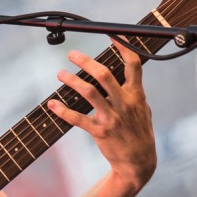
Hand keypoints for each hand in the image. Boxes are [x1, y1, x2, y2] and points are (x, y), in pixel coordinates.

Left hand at [47, 40, 156, 190]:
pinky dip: (63, 111)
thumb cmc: (140, 133)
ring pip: (88, 93)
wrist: (139, 162)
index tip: (111, 34)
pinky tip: (52, 104)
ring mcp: (112, 117)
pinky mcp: (100, 132)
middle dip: (86, 61)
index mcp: (136, 95)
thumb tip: (126, 76)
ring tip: (60, 74)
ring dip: (72, 81)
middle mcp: (124, 103)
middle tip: (72, 54)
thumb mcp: (143, 110)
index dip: (123, 47)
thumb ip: (134, 92)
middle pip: (104, 75)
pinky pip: (78, 119)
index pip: (132, 64)